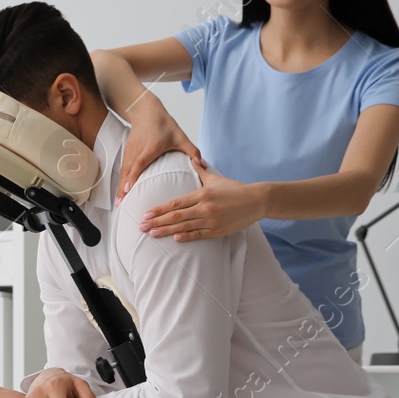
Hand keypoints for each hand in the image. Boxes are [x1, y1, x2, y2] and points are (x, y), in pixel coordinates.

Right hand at [115, 102, 202, 200]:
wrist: (146, 112)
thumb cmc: (164, 124)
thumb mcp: (180, 136)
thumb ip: (192, 151)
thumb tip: (203, 164)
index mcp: (152, 147)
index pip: (140, 163)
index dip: (133, 175)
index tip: (129, 188)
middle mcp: (138, 151)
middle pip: (128, 171)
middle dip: (123, 188)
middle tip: (120, 204)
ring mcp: (131, 152)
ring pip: (123, 172)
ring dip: (119, 188)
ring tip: (118, 203)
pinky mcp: (127, 154)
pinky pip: (122, 170)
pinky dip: (120, 182)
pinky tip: (120, 194)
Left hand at [139, 162, 268, 241]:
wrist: (257, 200)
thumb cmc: (235, 189)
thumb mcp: (216, 178)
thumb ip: (201, 170)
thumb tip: (193, 159)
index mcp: (201, 194)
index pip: (175, 203)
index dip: (159, 209)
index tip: (146, 213)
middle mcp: (204, 207)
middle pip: (175, 216)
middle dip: (156, 222)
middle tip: (141, 227)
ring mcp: (211, 220)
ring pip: (184, 227)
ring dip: (166, 231)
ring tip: (152, 234)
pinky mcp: (218, 230)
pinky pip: (199, 234)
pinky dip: (186, 237)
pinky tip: (175, 238)